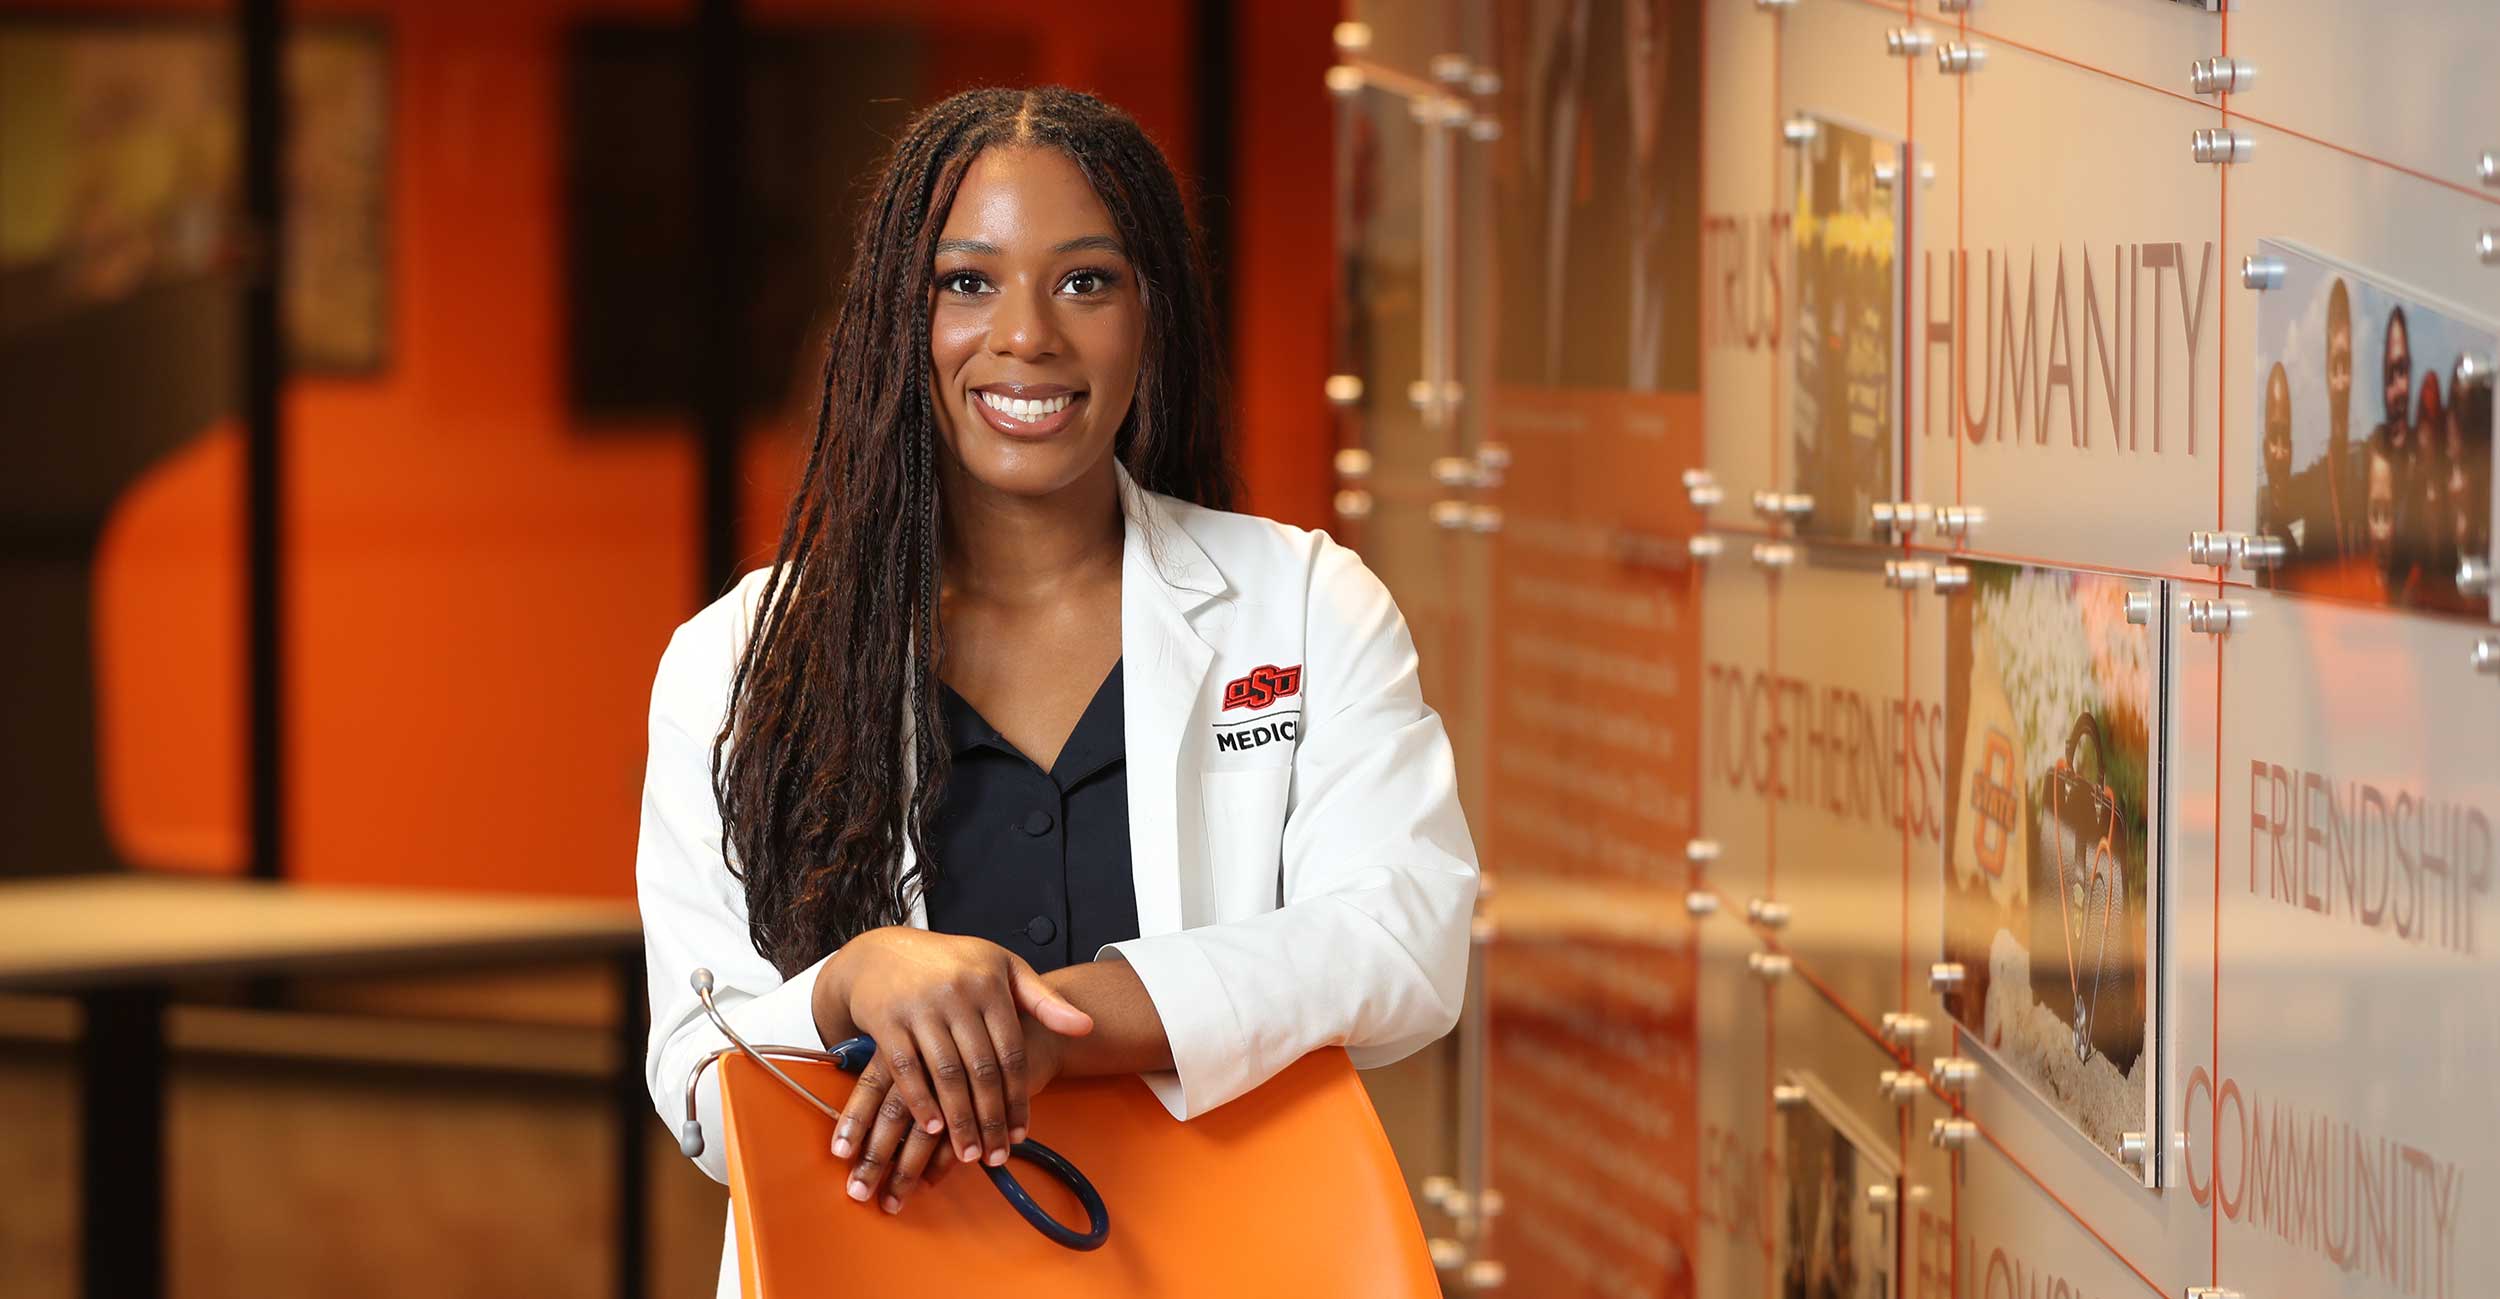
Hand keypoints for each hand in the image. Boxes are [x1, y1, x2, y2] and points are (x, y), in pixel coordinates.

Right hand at [822, 928, 1090, 1205]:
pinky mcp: (887, 1020)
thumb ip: (1043, 1000)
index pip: (1011, 1052)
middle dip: (991, 1119)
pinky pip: (906, 1069)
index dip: (1018, 1097)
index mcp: (990, 983)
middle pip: (981, 1069)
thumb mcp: (1002, 968)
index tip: (1021, 1134)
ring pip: (947, 1074)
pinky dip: (921, 1101)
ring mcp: (920, 1007)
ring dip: (959, 1120)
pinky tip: (933, 1129)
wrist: (882, 951)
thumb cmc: (952, 963)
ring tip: (969, 1154)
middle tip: (997, 1157)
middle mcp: (957, 994)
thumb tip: (1086, 1027)